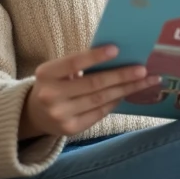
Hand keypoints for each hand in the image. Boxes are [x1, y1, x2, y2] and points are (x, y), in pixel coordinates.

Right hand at [19, 45, 160, 139]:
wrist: (34, 114)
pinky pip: (99, 113)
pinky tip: (127, 94)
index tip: (117, 49)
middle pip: (93, 84)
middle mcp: (50, 96)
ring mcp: (60, 115)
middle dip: (121, 76)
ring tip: (145, 81)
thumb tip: (117, 55)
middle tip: (143, 69)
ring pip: (100, 100)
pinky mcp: (70, 129)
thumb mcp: (57, 70)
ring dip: (125, 90)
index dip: (95, 56)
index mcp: (46, 74)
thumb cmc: (54, 83)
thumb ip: (79, 63)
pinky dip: (115, 102)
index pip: (73, 63)